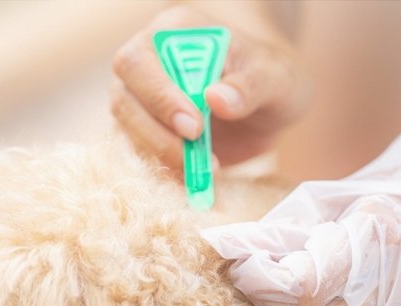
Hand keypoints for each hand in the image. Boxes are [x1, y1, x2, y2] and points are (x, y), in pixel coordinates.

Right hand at [111, 6, 309, 172]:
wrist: (271, 108)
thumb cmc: (273, 80)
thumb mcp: (276, 79)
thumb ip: (250, 86)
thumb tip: (216, 99)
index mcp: (174, 32)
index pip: (141, 59)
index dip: (160, 96)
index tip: (194, 127)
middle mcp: (148, 62)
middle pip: (124, 97)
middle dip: (156, 132)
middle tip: (194, 157)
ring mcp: (142, 98)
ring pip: (126, 129)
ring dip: (161, 154)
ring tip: (205, 170)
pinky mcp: (146, 131)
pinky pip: (138, 153)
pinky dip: (162, 170)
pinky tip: (192, 179)